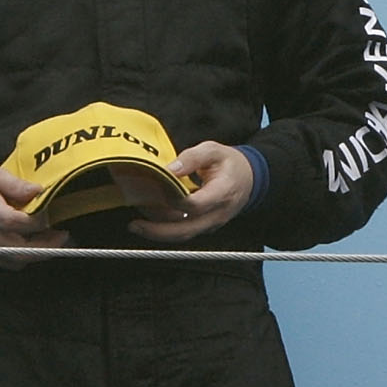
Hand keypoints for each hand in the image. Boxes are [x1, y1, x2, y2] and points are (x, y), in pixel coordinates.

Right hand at [0, 162, 66, 262]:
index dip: (37, 222)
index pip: (14, 222)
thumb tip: (39, 191)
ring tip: (53, 241)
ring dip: (38, 254)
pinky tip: (34, 246)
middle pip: (18, 248)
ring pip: (15, 260)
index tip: (51, 214)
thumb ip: (16, 184)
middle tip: (63, 236)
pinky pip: (6, 263)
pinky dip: (24, 258)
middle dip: (46, 246)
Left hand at [127, 141, 254, 240]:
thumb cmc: (231, 164)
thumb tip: (168, 170)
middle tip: (135, 224)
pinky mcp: (206, 226)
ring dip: (159, 233)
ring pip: (184, 235)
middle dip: (158, 230)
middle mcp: (217, 214)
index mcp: (222, 193)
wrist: (250, 179)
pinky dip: (167, 230)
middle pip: (186, 230)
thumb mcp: (213, 150)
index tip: (154, 192)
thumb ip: (191, 158)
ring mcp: (212, 223)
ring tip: (138, 225)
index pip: (195, 205)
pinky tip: (152, 222)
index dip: (173, 202)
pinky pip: (185, 232)